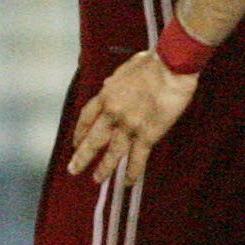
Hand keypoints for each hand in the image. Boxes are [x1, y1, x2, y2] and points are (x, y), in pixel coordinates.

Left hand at [67, 51, 196, 183]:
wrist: (170, 66)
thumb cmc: (152, 62)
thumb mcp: (125, 69)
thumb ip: (114, 82)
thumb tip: (108, 86)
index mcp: (106, 95)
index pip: (86, 117)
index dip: (80, 132)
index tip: (76, 143)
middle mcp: (113, 113)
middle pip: (93, 139)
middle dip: (82, 156)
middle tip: (73, 169)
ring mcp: (129, 125)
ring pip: (112, 152)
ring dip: (104, 168)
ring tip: (97, 180)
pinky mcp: (147, 134)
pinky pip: (137, 158)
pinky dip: (132, 172)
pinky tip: (127, 182)